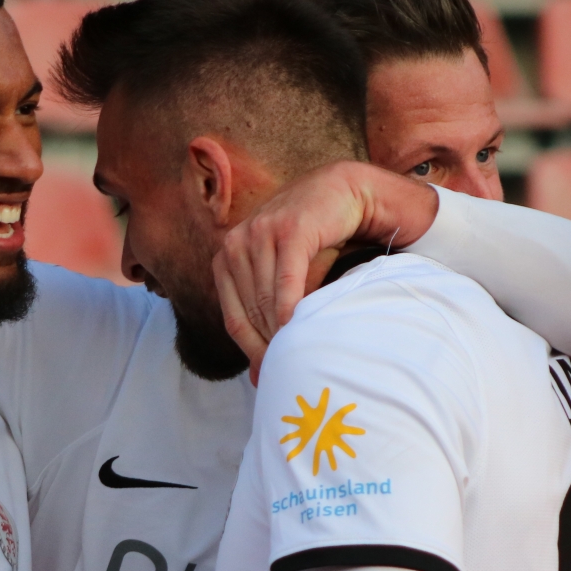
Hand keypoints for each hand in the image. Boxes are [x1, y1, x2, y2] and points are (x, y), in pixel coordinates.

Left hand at [213, 161, 437, 379]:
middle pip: (251, 311)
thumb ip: (268, 317)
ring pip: (266, 296)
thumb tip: (256, 379)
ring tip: (302, 352)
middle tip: (291, 370)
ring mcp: (260, 233)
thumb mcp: (284, 278)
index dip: (251, 350)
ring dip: (282, 329)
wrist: (343, 192)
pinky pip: (286, 276)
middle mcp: (236, 243)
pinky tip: (295, 324)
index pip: (233, 318)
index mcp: (227, 257)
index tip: (269, 375)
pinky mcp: (289, 229)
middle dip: (269, 344)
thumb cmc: (313, 241)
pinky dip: (290, 303)